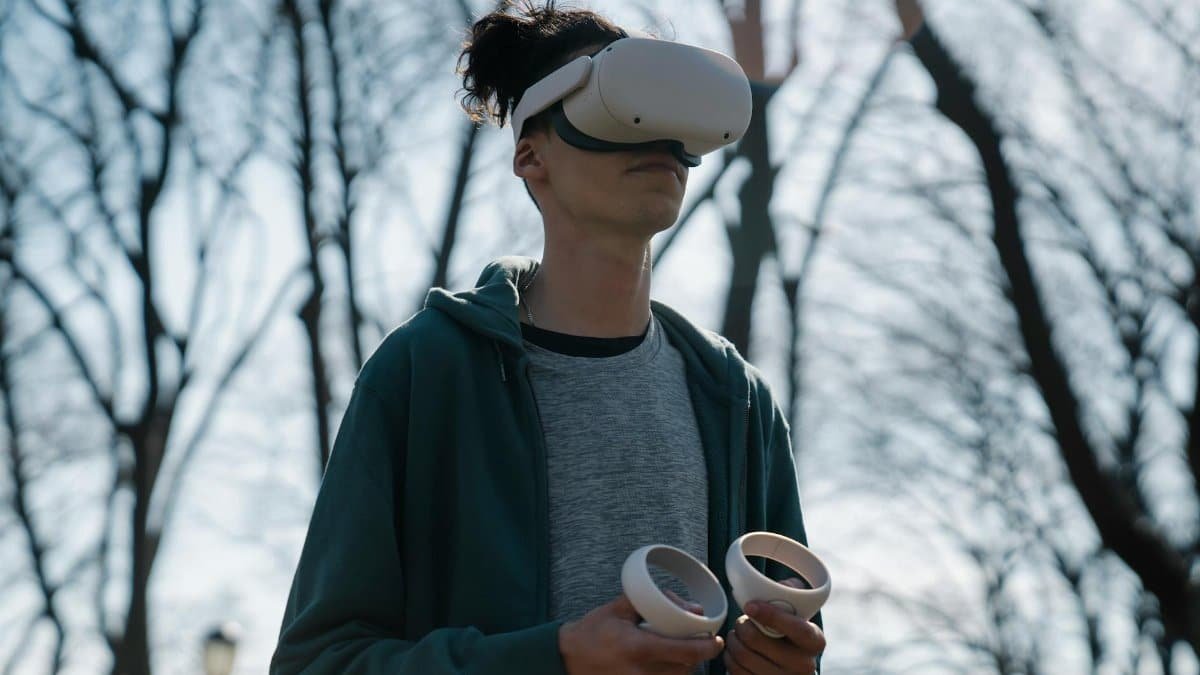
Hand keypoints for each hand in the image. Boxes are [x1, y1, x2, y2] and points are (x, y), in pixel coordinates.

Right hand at [558, 593, 724, 674]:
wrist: (567, 658)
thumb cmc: (594, 630)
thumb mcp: (621, 608)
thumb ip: (657, 602)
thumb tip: (693, 609)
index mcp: (639, 647)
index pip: (687, 652)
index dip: (708, 648)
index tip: (716, 640)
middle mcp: (641, 672)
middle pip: (686, 668)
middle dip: (697, 655)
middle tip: (699, 641)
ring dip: (684, 666)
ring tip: (680, 651)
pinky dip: (670, 674)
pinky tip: (666, 663)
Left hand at [723, 579, 824, 674]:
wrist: (791, 664)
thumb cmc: (790, 629)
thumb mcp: (798, 610)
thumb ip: (791, 592)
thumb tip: (782, 588)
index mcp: (815, 642)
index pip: (797, 628)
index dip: (771, 615)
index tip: (750, 606)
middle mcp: (804, 665)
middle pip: (758, 641)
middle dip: (742, 626)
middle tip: (741, 621)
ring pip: (744, 656)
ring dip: (733, 641)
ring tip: (736, 635)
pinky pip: (737, 672)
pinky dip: (730, 658)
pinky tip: (734, 651)